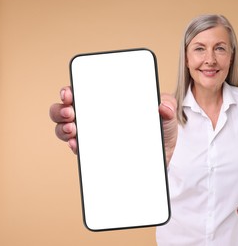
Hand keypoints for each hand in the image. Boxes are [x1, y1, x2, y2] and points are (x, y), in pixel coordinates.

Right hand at [49, 87, 177, 163]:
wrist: (163, 156)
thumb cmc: (160, 129)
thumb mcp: (167, 113)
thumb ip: (168, 105)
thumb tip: (162, 106)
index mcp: (109, 102)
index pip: (82, 92)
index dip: (69, 91)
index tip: (69, 93)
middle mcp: (96, 117)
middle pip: (65, 110)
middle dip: (60, 109)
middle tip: (71, 112)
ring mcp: (94, 135)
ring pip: (65, 129)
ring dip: (62, 128)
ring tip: (74, 128)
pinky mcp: (96, 153)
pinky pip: (78, 149)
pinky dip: (74, 146)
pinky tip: (77, 144)